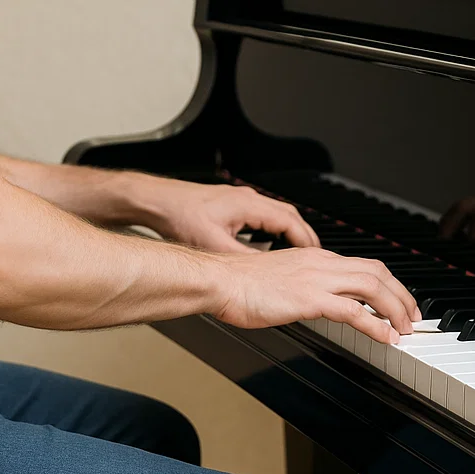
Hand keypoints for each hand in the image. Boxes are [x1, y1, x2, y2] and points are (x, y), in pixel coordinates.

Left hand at [133, 178, 320, 252]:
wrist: (158, 202)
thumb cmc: (180, 217)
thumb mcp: (215, 245)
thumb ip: (243, 259)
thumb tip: (264, 273)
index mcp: (250, 205)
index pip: (291, 222)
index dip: (306, 241)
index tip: (317, 256)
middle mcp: (248, 199)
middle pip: (288, 216)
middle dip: (303, 236)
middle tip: (314, 255)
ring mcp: (239, 200)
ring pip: (274, 215)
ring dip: (287, 232)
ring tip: (295, 251)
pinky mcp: (229, 206)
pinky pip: (260, 217)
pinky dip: (270, 230)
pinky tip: (264, 244)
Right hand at [215, 248, 420, 343]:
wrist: (220, 281)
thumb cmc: (237, 285)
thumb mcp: (276, 281)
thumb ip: (298, 288)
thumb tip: (308, 303)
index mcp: (314, 257)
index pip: (363, 266)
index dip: (387, 284)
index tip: (397, 302)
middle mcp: (321, 263)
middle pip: (377, 272)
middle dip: (402, 295)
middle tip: (413, 316)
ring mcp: (317, 279)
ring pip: (373, 287)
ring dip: (396, 309)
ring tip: (405, 329)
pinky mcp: (309, 298)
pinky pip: (353, 311)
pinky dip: (376, 324)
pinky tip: (386, 336)